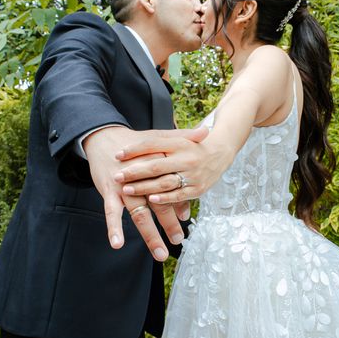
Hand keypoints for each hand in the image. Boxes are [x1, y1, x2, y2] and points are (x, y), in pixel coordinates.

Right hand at [83, 126, 201, 260]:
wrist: (104, 137)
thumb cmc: (134, 144)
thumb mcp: (160, 138)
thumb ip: (183, 138)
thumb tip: (206, 133)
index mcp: (157, 166)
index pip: (172, 186)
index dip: (180, 202)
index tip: (187, 218)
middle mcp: (142, 178)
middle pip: (159, 203)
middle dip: (169, 223)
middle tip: (178, 240)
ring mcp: (124, 186)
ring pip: (139, 213)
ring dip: (150, 235)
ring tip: (161, 254)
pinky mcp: (109, 191)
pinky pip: (111, 212)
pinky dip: (113, 228)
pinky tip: (117, 243)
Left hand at [114, 127, 232, 204]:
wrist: (221, 152)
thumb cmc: (192, 146)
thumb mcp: (178, 138)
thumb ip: (157, 142)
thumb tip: (126, 148)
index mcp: (179, 143)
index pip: (152, 144)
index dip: (134, 150)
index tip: (117, 155)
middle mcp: (186, 157)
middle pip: (156, 165)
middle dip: (135, 171)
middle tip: (117, 175)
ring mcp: (193, 174)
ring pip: (165, 182)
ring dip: (145, 187)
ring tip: (127, 189)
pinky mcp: (197, 189)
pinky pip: (179, 195)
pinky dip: (164, 198)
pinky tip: (150, 199)